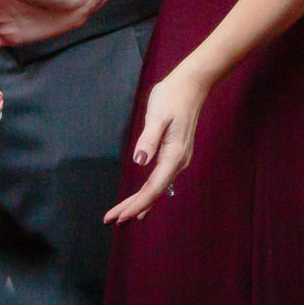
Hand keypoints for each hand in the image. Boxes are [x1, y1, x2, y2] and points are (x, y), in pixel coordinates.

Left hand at [105, 65, 207, 223]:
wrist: (191, 85)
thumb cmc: (172, 97)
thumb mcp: (158, 115)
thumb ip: (149, 139)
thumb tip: (140, 161)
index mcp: (174, 155)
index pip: (154, 187)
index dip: (137, 203)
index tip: (121, 216)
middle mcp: (178, 161)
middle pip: (155, 192)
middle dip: (134, 207)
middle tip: (112, 219)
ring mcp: (179, 159)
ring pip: (158, 187)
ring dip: (140, 201)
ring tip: (122, 215)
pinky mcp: (175, 154)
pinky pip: (161, 180)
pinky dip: (149, 192)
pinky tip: (143, 200)